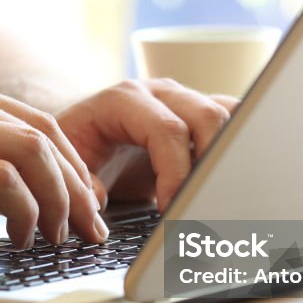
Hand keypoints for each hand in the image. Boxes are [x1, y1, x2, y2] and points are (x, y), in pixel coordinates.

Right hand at [0, 78, 105, 252]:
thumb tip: (34, 199)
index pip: (40, 125)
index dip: (73, 167)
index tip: (86, 206)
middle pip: (44, 136)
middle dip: (76, 186)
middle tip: (88, 228)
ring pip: (31, 152)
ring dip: (57, 200)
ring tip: (57, 236)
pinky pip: (2, 181)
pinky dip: (24, 212)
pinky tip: (19, 237)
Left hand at [55, 79, 238, 210]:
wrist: (82, 132)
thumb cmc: (74, 146)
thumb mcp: (64, 164)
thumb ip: (79, 183)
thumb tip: (97, 200)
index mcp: (124, 100)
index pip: (167, 130)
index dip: (175, 172)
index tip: (170, 208)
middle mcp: (160, 94)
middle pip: (207, 116)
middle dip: (211, 163)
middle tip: (200, 203)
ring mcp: (184, 101)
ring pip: (229, 114)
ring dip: (230, 153)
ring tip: (216, 191)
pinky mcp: (199, 116)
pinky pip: (234, 120)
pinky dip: (239, 146)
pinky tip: (230, 177)